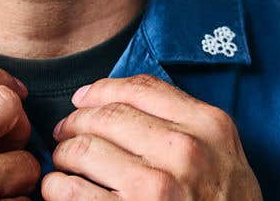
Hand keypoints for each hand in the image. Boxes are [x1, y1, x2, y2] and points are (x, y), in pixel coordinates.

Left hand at [41, 74, 260, 199]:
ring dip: (64, 155)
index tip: (82, 101)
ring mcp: (156, 187)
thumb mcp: (222, 151)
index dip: (100, 90)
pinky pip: (72, 190)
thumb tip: (109, 96)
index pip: (139, 89)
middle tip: (65, 135)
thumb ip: (183, 119)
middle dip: (75, 123)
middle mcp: (184, 151)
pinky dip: (57, 187)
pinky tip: (61, 190)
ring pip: (83, 149)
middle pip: (105, 116)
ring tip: (64, 164)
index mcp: (208, 125)